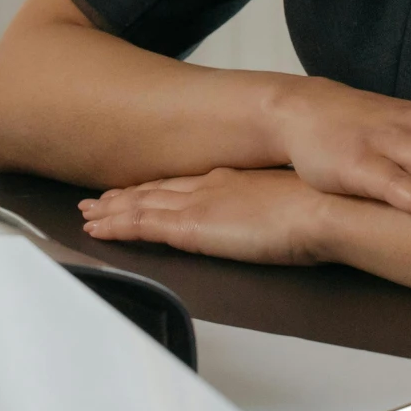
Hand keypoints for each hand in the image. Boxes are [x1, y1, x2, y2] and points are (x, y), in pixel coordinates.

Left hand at [79, 168, 341, 265]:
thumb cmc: (320, 207)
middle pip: (155, 191)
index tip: (136, 188)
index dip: (155, 187)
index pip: (182, 183)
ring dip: (111, 211)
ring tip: (88, 216)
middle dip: (124, 197)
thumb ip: (275, 205)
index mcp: (232, 179)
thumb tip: (279, 213)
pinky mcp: (190, 228)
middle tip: (98, 201)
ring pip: (140, 206)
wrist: (323, 209)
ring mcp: (197, 205)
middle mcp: (208, 187)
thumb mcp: (293, 200)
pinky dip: (115, 227)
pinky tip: (98, 230)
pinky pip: (141, 226)